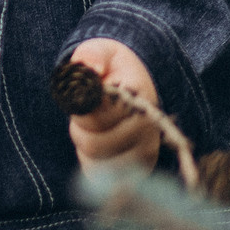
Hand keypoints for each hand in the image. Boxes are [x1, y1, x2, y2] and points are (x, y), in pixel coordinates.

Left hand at [65, 37, 159, 175]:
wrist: (132, 84)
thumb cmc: (111, 68)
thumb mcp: (100, 51)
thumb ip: (92, 55)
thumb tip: (90, 67)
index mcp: (139, 98)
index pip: (98, 116)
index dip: (81, 112)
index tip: (82, 99)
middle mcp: (149, 130)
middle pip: (94, 146)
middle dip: (80, 131)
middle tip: (84, 116)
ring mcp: (146, 154)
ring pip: (98, 166)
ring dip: (86, 150)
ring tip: (94, 130)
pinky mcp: (139, 171)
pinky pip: (104, 179)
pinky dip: (93, 165)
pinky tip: (98, 148)